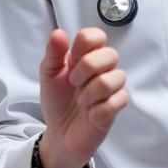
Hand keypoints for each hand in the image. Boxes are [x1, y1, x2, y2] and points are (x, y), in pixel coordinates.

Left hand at [38, 28, 126, 167]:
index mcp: (87, 57)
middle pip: (111, 54)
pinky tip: (90, 114)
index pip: (97, 36)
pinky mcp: (116, 108)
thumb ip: (53, 53)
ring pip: (116, 78)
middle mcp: (103, 70)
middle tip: (74, 83)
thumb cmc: (57, 101)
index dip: (85, 44)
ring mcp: (112, 89)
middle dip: (87, 69)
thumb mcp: (48, 75)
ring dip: (91, 92)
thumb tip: (59, 33)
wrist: (58, 134)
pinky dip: (98, 110)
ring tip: (81, 102)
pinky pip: (119, 101)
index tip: (73, 58)